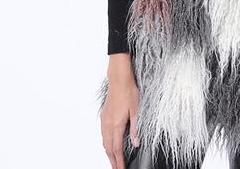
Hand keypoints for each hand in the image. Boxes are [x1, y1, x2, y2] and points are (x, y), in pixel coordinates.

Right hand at [101, 53, 139, 168]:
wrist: (119, 79)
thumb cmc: (129, 92)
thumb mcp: (136, 111)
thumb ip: (135, 129)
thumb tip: (135, 143)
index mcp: (116, 125)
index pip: (116, 149)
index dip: (119, 162)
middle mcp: (108, 124)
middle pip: (108, 148)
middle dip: (112, 161)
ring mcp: (104, 120)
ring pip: (104, 142)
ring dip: (108, 153)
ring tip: (113, 160)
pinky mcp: (104, 115)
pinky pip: (103, 134)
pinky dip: (106, 143)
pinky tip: (109, 144)